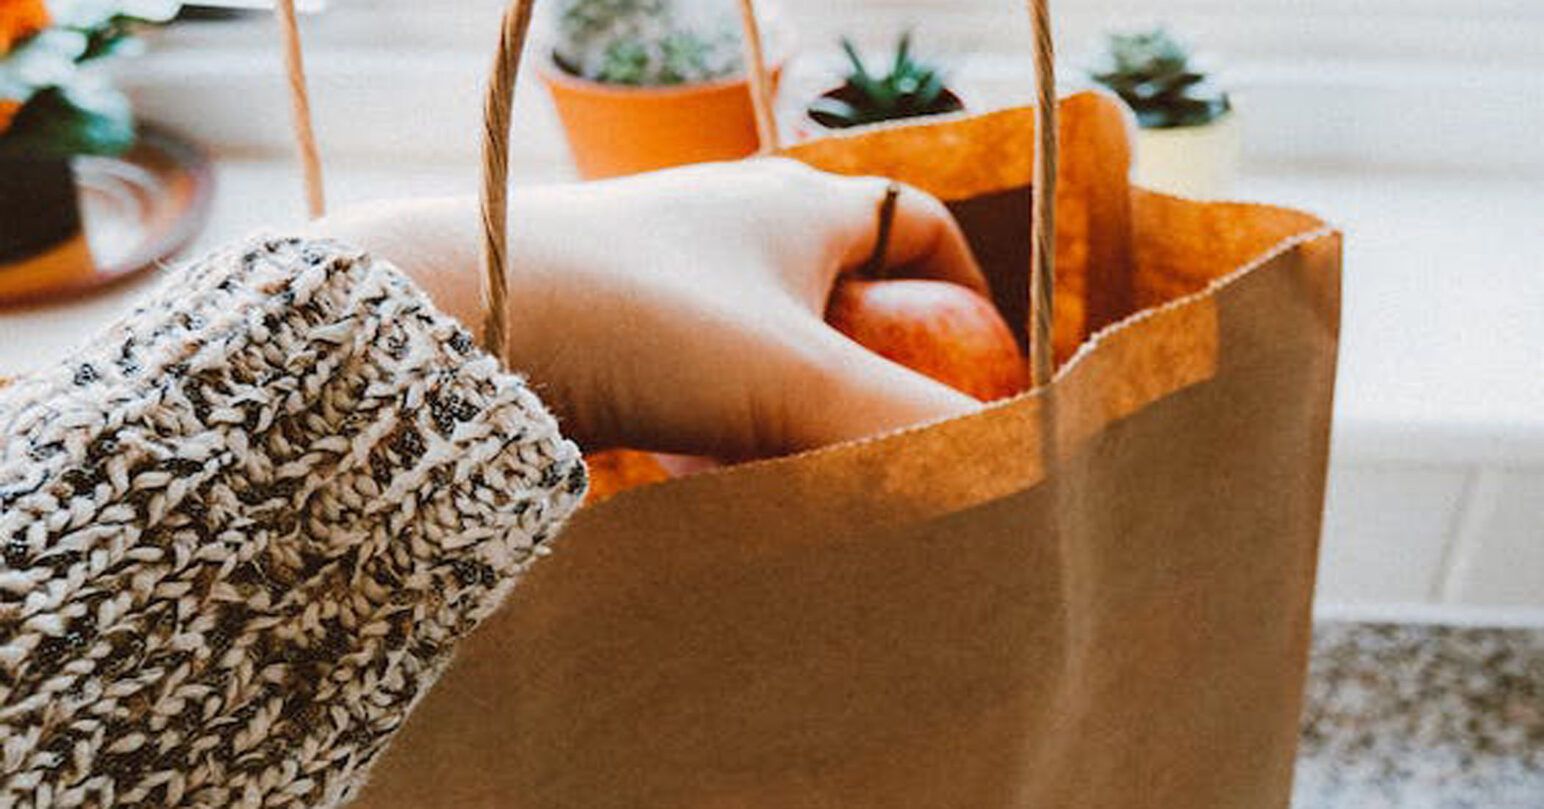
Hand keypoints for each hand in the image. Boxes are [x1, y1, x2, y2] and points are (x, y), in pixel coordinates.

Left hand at [314, 158, 987, 458]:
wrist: (456, 314)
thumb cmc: (643, 323)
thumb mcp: (797, 383)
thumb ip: (909, 429)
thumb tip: (1010, 479)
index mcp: (795, 205)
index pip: (916, 224)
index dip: (964, 289)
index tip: (983, 368)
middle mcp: (730, 226)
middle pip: (843, 293)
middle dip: (879, 367)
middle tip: (897, 439)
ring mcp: (664, 277)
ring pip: (765, 347)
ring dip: (796, 411)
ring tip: (812, 479)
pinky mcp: (608, 330)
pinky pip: (696, 381)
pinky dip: (722, 430)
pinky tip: (714, 488)